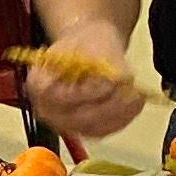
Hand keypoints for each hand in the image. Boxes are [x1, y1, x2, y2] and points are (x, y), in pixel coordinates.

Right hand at [24, 47, 146, 145]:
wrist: (86, 50)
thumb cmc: (85, 45)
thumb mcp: (91, 44)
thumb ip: (104, 63)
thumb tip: (119, 80)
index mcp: (38, 84)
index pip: (60, 97)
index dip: (86, 94)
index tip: (110, 84)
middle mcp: (46, 109)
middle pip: (77, 119)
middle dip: (108, 108)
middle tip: (130, 94)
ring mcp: (64, 123)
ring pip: (94, 128)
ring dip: (119, 114)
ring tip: (137, 97)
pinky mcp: (82, 130)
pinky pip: (104, 131)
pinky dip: (122, 119)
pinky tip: (134, 105)